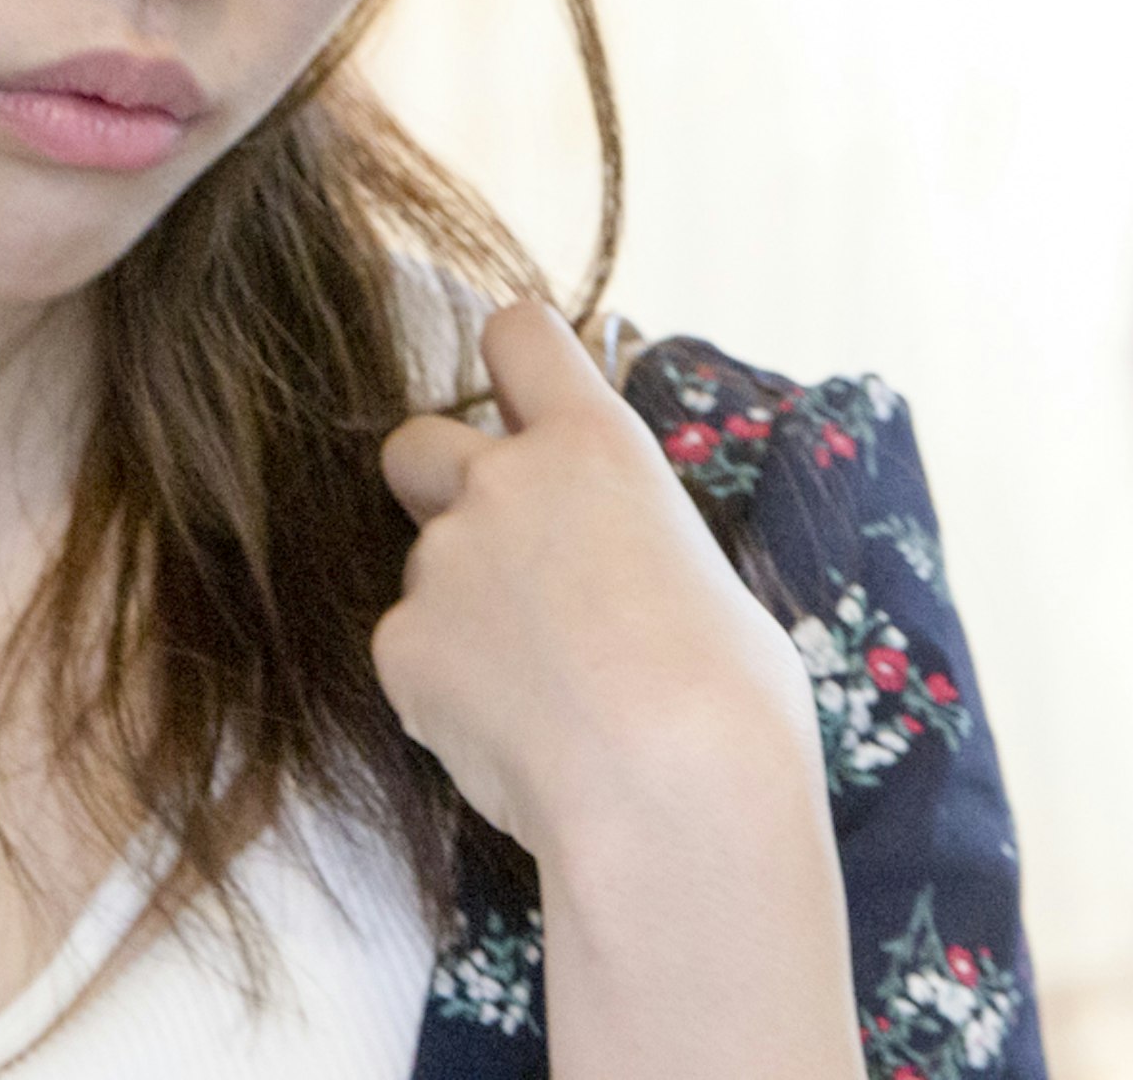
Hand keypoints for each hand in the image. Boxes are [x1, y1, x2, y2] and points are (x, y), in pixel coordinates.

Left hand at [372, 302, 821, 856]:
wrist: (670, 798)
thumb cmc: (730, 698)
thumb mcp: (700, 572)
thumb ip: (621, 531)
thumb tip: (602, 554)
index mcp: (593, 445)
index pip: (519, 335)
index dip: (516, 369)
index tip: (525, 406)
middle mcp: (501, 482)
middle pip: (417, 442)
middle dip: (440, 485)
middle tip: (501, 559)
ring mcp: (442, 563)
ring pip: (428, 569)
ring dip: (462, 610)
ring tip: (544, 691)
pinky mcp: (402, 648)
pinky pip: (414, 653)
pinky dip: (446, 689)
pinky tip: (514, 738)